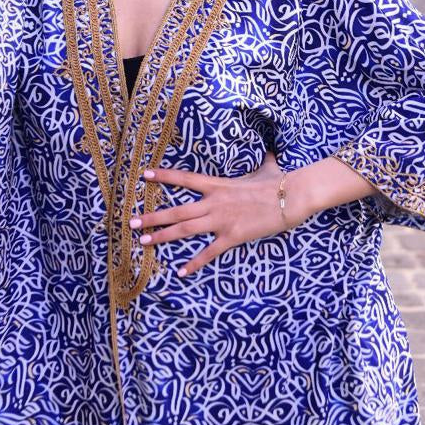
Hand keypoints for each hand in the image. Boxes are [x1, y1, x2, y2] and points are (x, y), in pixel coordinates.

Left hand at [130, 151, 315, 277]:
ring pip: (185, 229)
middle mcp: (214, 202)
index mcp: (218, 184)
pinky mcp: (233, 236)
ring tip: (144, 241)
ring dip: (163, 236)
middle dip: (153, 216)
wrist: (292, 196)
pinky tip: (181, 272)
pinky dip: (195, 263)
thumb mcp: (265, 168)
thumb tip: (270, 152)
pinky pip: (209, 252)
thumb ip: (261, 162)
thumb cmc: (279, 182)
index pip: (185, 178)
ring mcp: (222, 220)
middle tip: (132, 221)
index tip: (144, 175)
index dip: (164, 176)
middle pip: (177, 210)